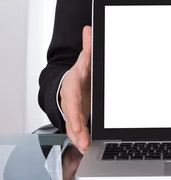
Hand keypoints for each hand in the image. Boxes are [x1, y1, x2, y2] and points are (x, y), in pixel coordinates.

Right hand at [60, 26, 91, 152]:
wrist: (71, 83)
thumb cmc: (78, 74)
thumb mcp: (84, 60)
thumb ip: (88, 47)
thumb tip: (89, 29)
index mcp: (71, 87)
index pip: (71, 102)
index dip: (74, 114)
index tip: (78, 124)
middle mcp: (71, 103)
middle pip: (72, 120)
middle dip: (77, 133)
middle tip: (84, 144)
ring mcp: (74, 113)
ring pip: (74, 129)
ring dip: (80, 140)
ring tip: (88, 149)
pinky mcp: (80, 120)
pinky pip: (80, 132)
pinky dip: (84, 140)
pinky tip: (91, 148)